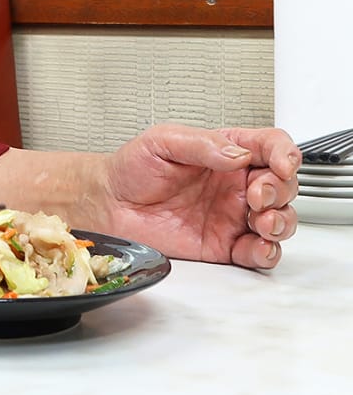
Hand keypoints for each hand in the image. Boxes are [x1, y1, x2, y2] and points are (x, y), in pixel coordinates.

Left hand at [99, 124, 299, 268]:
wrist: (109, 203)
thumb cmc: (132, 168)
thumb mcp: (162, 142)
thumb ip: (202, 144)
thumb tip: (238, 154)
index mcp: (225, 153)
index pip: (270, 146)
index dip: (285, 153)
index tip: (282, 164)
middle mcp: (235, 184)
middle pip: (283, 185)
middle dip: (280, 190)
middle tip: (257, 195)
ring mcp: (232, 216)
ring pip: (280, 220)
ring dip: (282, 222)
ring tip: (262, 221)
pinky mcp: (224, 245)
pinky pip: (259, 252)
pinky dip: (267, 252)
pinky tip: (258, 246)